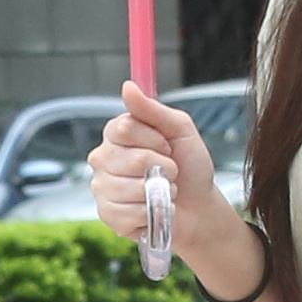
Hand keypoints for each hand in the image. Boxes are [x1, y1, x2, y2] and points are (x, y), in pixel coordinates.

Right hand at [87, 84, 229, 243]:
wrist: (199, 205)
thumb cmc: (189, 166)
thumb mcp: (179, 130)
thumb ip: (152, 109)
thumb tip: (128, 87)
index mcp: (117, 134)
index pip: (123, 129)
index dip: (153, 139)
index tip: (167, 145)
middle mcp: (103, 159)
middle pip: (129, 160)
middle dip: (161, 168)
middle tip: (169, 171)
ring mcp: (102, 187)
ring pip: (128, 188)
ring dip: (157, 192)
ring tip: (164, 191)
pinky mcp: (107, 215)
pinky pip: (126, 213)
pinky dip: (149, 214)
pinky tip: (153, 210)